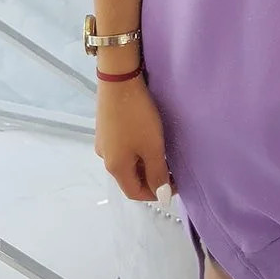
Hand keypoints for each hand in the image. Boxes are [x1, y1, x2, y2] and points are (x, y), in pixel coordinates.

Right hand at [95, 75, 173, 202]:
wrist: (119, 80)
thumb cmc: (138, 116)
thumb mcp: (152, 147)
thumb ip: (157, 173)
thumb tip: (162, 198)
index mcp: (115, 167)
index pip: (135, 193)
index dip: (155, 194)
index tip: (176, 184)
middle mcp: (105, 158)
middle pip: (130, 178)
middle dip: (151, 178)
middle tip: (173, 168)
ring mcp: (104, 142)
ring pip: (127, 162)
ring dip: (145, 163)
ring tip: (164, 152)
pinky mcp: (106, 128)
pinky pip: (123, 148)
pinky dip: (138, 150)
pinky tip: (149, 138)